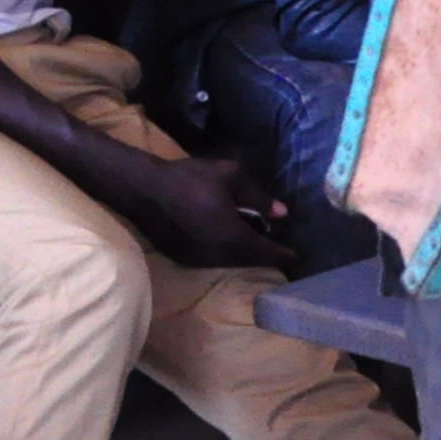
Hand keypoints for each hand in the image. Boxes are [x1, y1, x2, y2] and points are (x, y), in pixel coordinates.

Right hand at [109, 151, 295, 272]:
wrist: (142, 188)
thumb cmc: (189, 179)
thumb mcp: (231, 177)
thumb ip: (259, 197)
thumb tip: (282, 213)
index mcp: (233, 237)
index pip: (267, 253)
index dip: (284, 254)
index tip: (297, 255)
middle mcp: (217, 255)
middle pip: (250, 261)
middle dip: (267, 255)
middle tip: (280, 248)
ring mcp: (198, 259)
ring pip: (232, 262)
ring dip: (247, 255)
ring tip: (258, 240)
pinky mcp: (183, 258)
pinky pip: (215, 259)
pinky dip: (228, 252)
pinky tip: (232, 238)